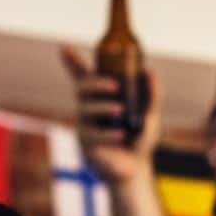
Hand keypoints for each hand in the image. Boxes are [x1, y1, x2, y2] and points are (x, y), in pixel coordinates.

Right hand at [59, 46, 162, 185]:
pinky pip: (94, 135)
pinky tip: (121, 135)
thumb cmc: (138, 138)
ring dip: (103, 107)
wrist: (136, 168)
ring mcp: (85, 126)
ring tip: (120, 110)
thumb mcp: (149, 115)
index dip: (72, 61)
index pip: (83, 75)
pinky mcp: (87, 145)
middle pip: (82, 88)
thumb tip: (150, 72)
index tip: (64, 47)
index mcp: (100, 97)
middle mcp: (88, 108)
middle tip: (114, 85)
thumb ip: (151, 95)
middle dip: (96, 83)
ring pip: (86, 110)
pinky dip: (108, 133)